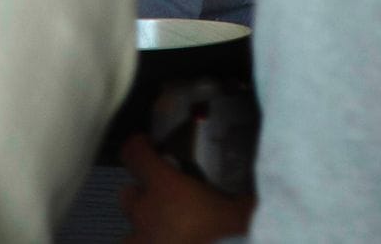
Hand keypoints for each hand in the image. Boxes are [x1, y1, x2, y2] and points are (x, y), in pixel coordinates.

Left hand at [119, 134, 256, 242]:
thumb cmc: (232, 238)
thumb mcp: (246, 212)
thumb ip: (245, 199)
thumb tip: (253, 194)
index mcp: (165, 189)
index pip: (134, 154)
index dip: (139, 147)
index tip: (149, 146)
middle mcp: (145, 216)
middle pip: (127, 195)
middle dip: (142, 196)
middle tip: (165, 202)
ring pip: (129, 234)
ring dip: (144, 233)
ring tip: (168, 238)